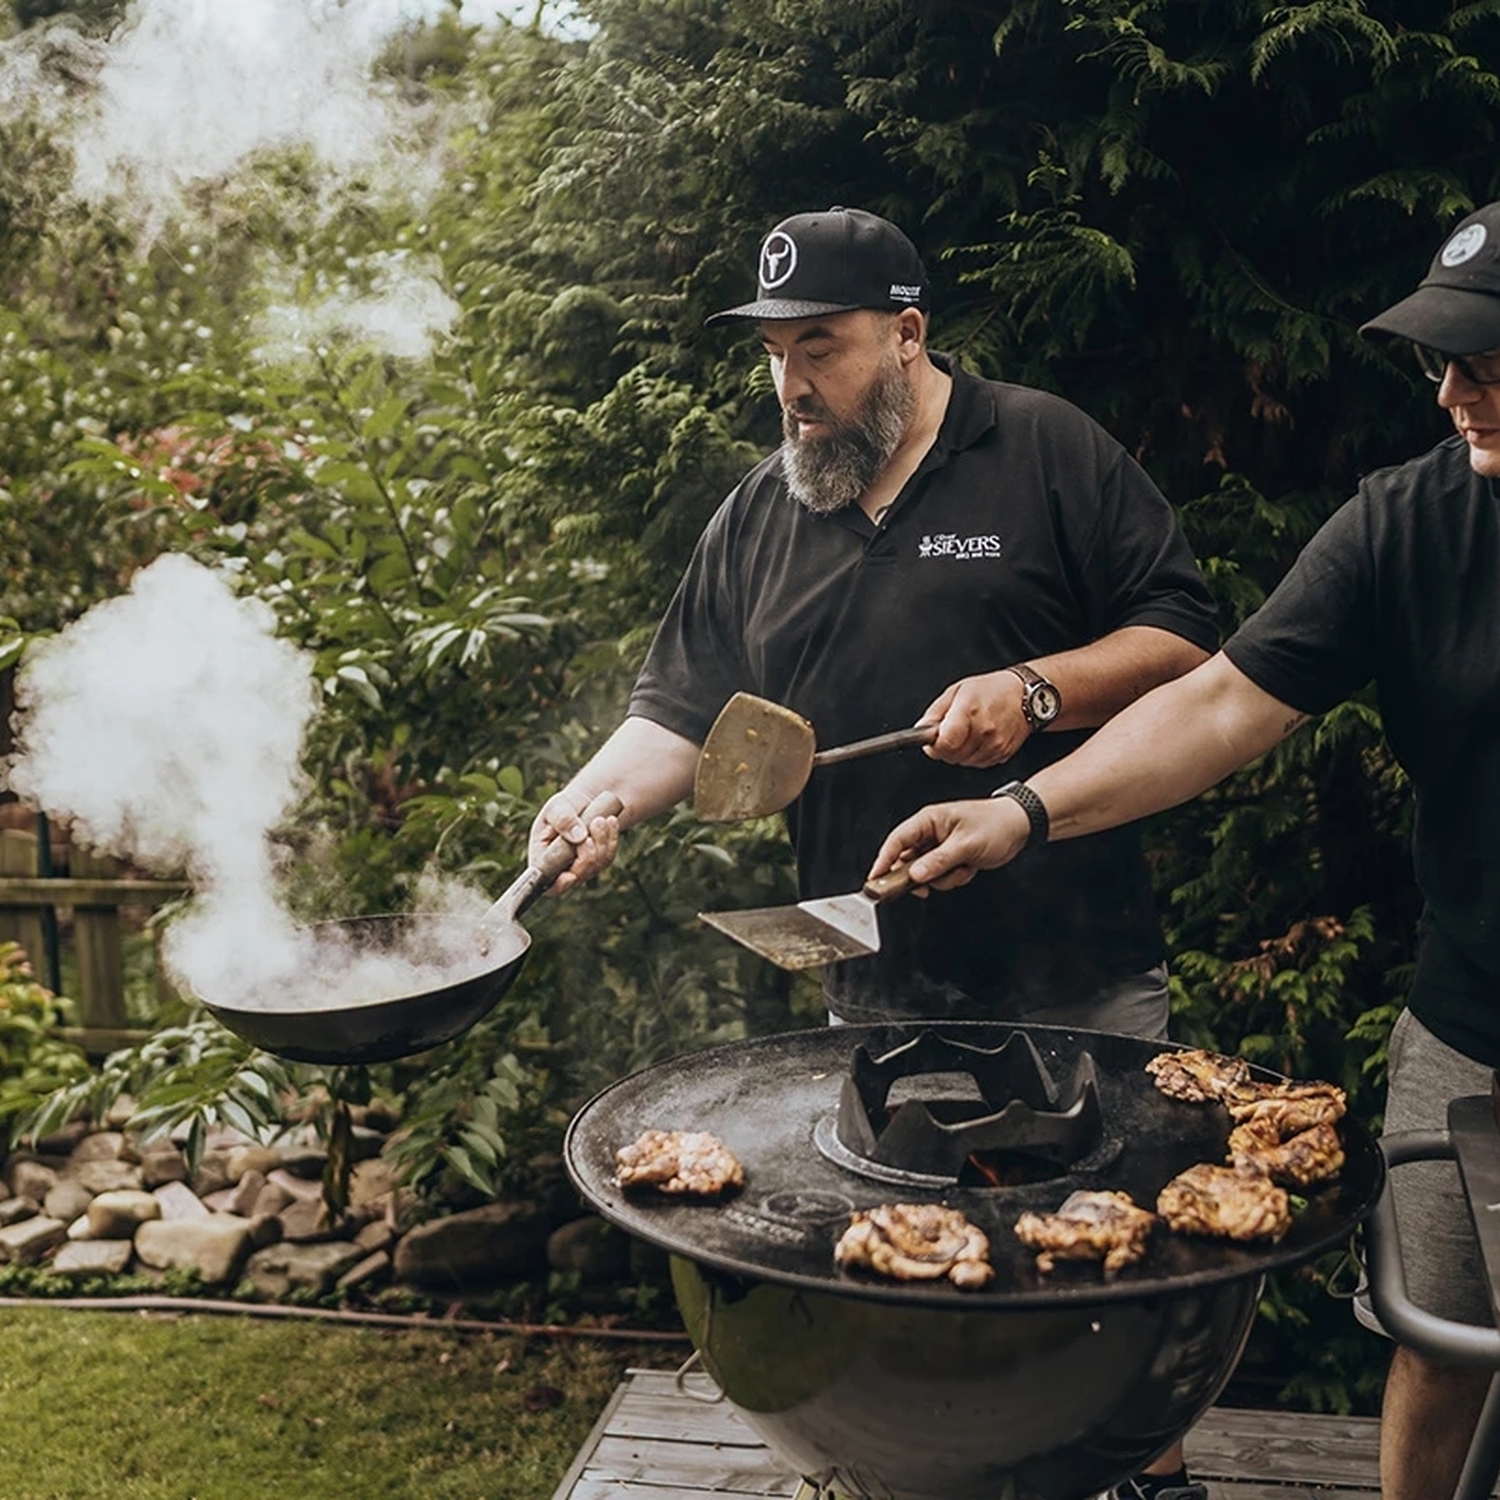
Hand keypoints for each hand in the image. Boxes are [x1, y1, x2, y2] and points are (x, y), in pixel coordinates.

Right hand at [528, 787, 620, 894]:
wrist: (584, 800)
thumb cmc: (565, 805)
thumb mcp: (557, 806)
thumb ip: (563, 819)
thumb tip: (579, 837)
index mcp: (542, 857)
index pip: (547, 883)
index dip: (559, 885)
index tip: (570, 876)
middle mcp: (560, 867)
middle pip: (577, 876)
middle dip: (588, 853)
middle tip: (594, 824)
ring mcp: (580, 866)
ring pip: (595, 866)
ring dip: (601, 841)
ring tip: (600, 819)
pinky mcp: (598, 861)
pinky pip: (608, 856)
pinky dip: (611, 839)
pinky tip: (610, 821)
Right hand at [868, 797, 1031, 890]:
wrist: (1020, 826)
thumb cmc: (995, 824)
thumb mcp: (966, 845)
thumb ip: (938, 861)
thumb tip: (915, 875)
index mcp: (929, 820)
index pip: (897, 840)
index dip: (883, 860)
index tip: (874, 879)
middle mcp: (930, 833)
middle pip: (907, 860)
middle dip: (921, 876)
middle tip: (926, 886)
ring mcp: (939, 847)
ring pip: (925, 873)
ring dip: (943, 878)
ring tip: (963, 868)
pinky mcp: (949, 858)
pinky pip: (941, 876)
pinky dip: (954, 878)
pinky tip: (969, 868)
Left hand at [918, 670, 1029, 766]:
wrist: (1024, 695)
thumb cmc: (991, 689)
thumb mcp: (957, 691)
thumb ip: (935, 712)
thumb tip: (921, 729)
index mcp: (970, 711)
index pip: (945, 743)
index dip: (934, 745)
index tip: (931, 740)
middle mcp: (985, 730)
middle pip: (952, 756)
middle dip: (945, 748)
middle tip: (951, 732)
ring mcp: (996, 744)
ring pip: (964, 762)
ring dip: (960, 752)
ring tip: (968, 732)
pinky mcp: (1002, 754)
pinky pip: (978, 763)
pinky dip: (973, 754)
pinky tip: (979, 738)